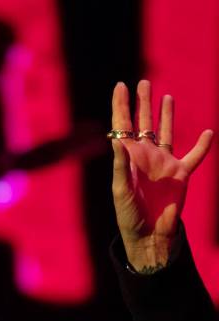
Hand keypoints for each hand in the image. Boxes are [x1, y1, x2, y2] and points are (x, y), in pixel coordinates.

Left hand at [110, 80, 212, 272]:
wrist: (149, 233)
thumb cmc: (129, 214)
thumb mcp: (121, 190)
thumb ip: (120, 165)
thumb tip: (116, 141)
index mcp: (127, 158)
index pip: (122, 126)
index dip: (121, 106)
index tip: (120, 86)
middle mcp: (145, 156)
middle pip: (143, 123)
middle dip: (142, 103)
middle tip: (141, 82)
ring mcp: (163, 163)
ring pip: (166, 132)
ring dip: (166, 115)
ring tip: (165, 96)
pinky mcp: (180, 174)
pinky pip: (195, 156)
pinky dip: (203, 145)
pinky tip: (208, 132)